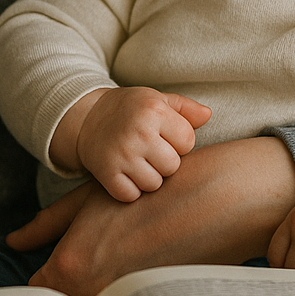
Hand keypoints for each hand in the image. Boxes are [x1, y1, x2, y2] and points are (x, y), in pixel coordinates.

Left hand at [7, 137, 294, 295]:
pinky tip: (146, 274)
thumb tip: (15, 242)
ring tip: (123, 267)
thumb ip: (49, 224)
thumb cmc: (155, 188)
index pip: (38, 295)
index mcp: (72, 267)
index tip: (51, 273)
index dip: (42, 284)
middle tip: (92, 267)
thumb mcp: (93, 197)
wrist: (225, 197)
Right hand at [52, 86, 210, 200]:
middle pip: (172, 166)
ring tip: (139, 162)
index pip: (188, 142)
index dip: (178, 142)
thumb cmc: (129, 109)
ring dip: (149, 178)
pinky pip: (131, 196)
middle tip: (150, 151)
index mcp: (154, 111)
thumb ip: (185, 108)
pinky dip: (130, 190)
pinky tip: (126, 174)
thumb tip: (208, 115)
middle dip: (165, 162)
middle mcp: (138, 132)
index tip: (164, 136)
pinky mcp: (106, 173)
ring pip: (154, 184)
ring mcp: (121, 155)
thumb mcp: (156, 100)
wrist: (86, 118)